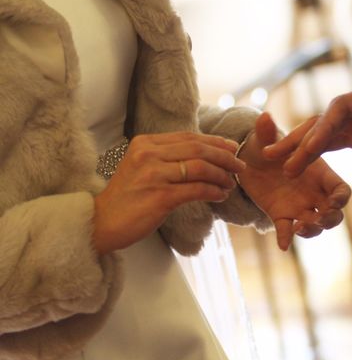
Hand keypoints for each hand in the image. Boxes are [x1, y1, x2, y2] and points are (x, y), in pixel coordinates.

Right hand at [93, 132, 244, 254]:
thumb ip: (166, 156)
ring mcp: (154, 174)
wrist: (102, 222)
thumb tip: (202, 152)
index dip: (215, 141)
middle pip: (198, 149)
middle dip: (225, 157)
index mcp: (145, 143)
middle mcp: (149, 154)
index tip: (232, 148)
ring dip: (222, 175)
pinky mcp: (160, 196)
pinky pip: (197, 189)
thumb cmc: (127, 198)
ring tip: (232, 183)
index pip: (189, 137)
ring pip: (201, 168)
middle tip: (240, 165)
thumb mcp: (142, 167)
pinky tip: (221, 195)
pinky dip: (214, 191)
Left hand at [237, 112, 350, 250]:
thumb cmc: (263, 145)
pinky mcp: (280, 216)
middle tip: (316, 219)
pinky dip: (285, 238)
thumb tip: (264, 117)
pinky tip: (282, 244)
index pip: (340, 189)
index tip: (333, 203)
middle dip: (330, 220)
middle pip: (334, 213)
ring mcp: (298, 206)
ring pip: (315, 225)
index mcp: (318, 173)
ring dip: (311, 231)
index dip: (341, 198)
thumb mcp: (264, 138)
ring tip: (298, 228)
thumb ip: (267, 131)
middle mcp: (312, 193)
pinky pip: (286, 231)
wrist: (246, 162)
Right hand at [264, 82, 351, 176]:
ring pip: (320, 130)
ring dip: (298, 145)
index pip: (341, 107)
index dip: (323, 126)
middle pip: (323, 118)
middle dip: (300, 137)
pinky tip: (294, 164)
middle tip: (275, 156)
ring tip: (274, 160)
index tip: (308, 147)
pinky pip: (328, 141)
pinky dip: (311, 152)